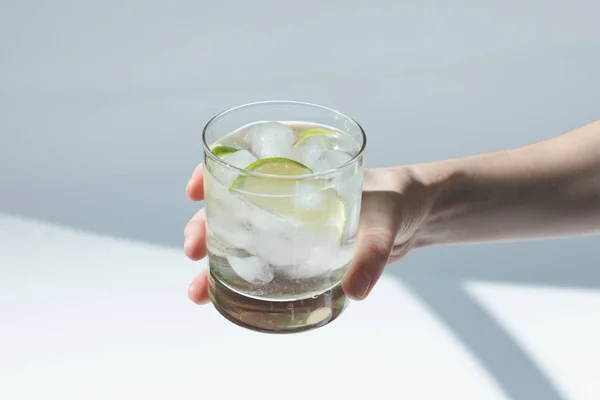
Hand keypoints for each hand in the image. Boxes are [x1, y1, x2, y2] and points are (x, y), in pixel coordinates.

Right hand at [184, 164, 438, 302]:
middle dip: (204, 224)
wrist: (414, 218)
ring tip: (198, 290)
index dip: (213, 169)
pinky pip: (259, 257)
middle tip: (194, 249)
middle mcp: (288, 191)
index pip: (246, 157)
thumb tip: (356, 290)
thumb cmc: (398, 202)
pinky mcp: (297, 246)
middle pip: (232, 202)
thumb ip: (373, 253)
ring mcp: (289, 220)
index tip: (196, 188)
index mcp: (301, 166)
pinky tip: (224, 297)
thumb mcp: (386, 222)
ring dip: (215, 259)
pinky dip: (239, 275)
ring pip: (239, 234)